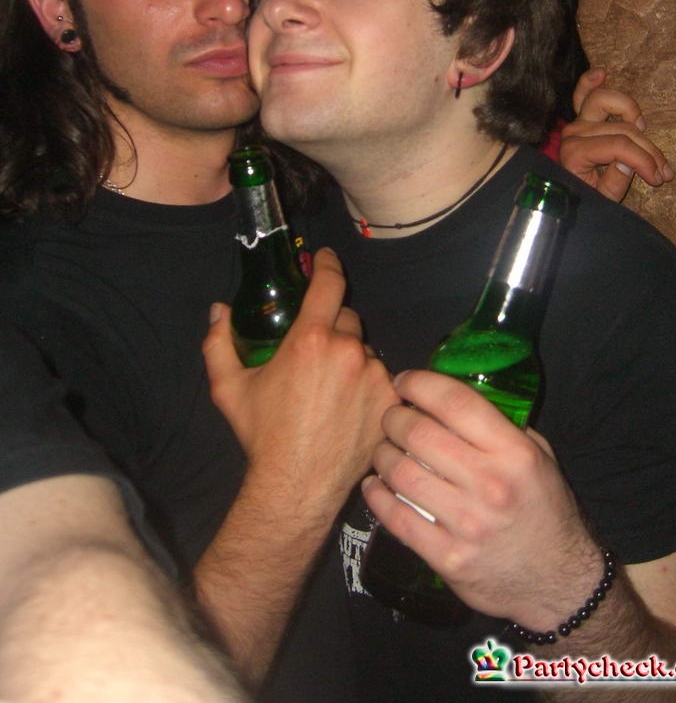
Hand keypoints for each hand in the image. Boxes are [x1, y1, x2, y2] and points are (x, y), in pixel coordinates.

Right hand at [203, 248, 398, 513]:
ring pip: (365, 349)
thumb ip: (218, 343)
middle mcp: (347, 351)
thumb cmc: (262, 435)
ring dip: (350, 358)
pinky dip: (367, 384)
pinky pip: (381, 377)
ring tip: (331, 389)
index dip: (326, 264)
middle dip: (331, 327)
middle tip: (315, 353)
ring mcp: (374, 376)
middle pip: (345, 319)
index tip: (325, 258)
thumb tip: (218, 311)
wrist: (296, 485)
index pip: (328, 283)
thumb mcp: (229, 388)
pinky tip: (348, 406)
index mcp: (310, 340)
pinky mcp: (389, 399)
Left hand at [362, 370, 599, 627]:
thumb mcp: (539, 458)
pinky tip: (375, 485)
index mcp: (515, 453)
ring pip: (401, 473)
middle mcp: (491, 485)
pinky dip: (377, 496)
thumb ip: (502, 427)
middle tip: (391, 417)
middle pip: (419, 434)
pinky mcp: (448, 559)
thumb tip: (453, 400)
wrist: (558, 582)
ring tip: (383, 450)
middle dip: (394, 417)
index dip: (421, 384)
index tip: (405, 381)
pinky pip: (397, 519)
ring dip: (382, 455)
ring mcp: (468, 524)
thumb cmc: (546, 511)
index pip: (456, 403)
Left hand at [559, 68, 672, 201]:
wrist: (568, 201)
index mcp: (575, 154)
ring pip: (606, 101)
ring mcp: (577, 122)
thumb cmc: (587, 199)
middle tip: (664, 172)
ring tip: (645, 130)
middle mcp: (573, 133)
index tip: (659, 179)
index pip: (619, 146)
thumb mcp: (604, 199)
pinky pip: (583, 94)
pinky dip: (590, 82)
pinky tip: (601, 73)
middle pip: (622, 129)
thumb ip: (616, 180)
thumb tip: (630, 162)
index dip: (644, 160)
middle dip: (648, 151)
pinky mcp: (580, 118)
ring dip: (631, 111)